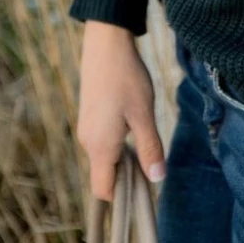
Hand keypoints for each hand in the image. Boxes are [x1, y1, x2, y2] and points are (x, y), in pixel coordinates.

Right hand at [77, 21, 166, 199]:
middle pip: (105, 174)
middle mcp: (88, 141)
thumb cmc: (126, 78)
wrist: (106, 44)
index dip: (122, 198)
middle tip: (153, 160)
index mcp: (100, 147)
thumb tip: (157, 178)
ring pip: (105, 156)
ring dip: (124, 156)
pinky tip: (133, 121)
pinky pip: (102, 140)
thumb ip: (150, 148)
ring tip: (145, 135)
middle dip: (127, 176)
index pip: (103, 190)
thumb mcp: (144, 114)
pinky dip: (117, 141)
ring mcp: (86, 127)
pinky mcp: (88, 115)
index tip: (144, 190)